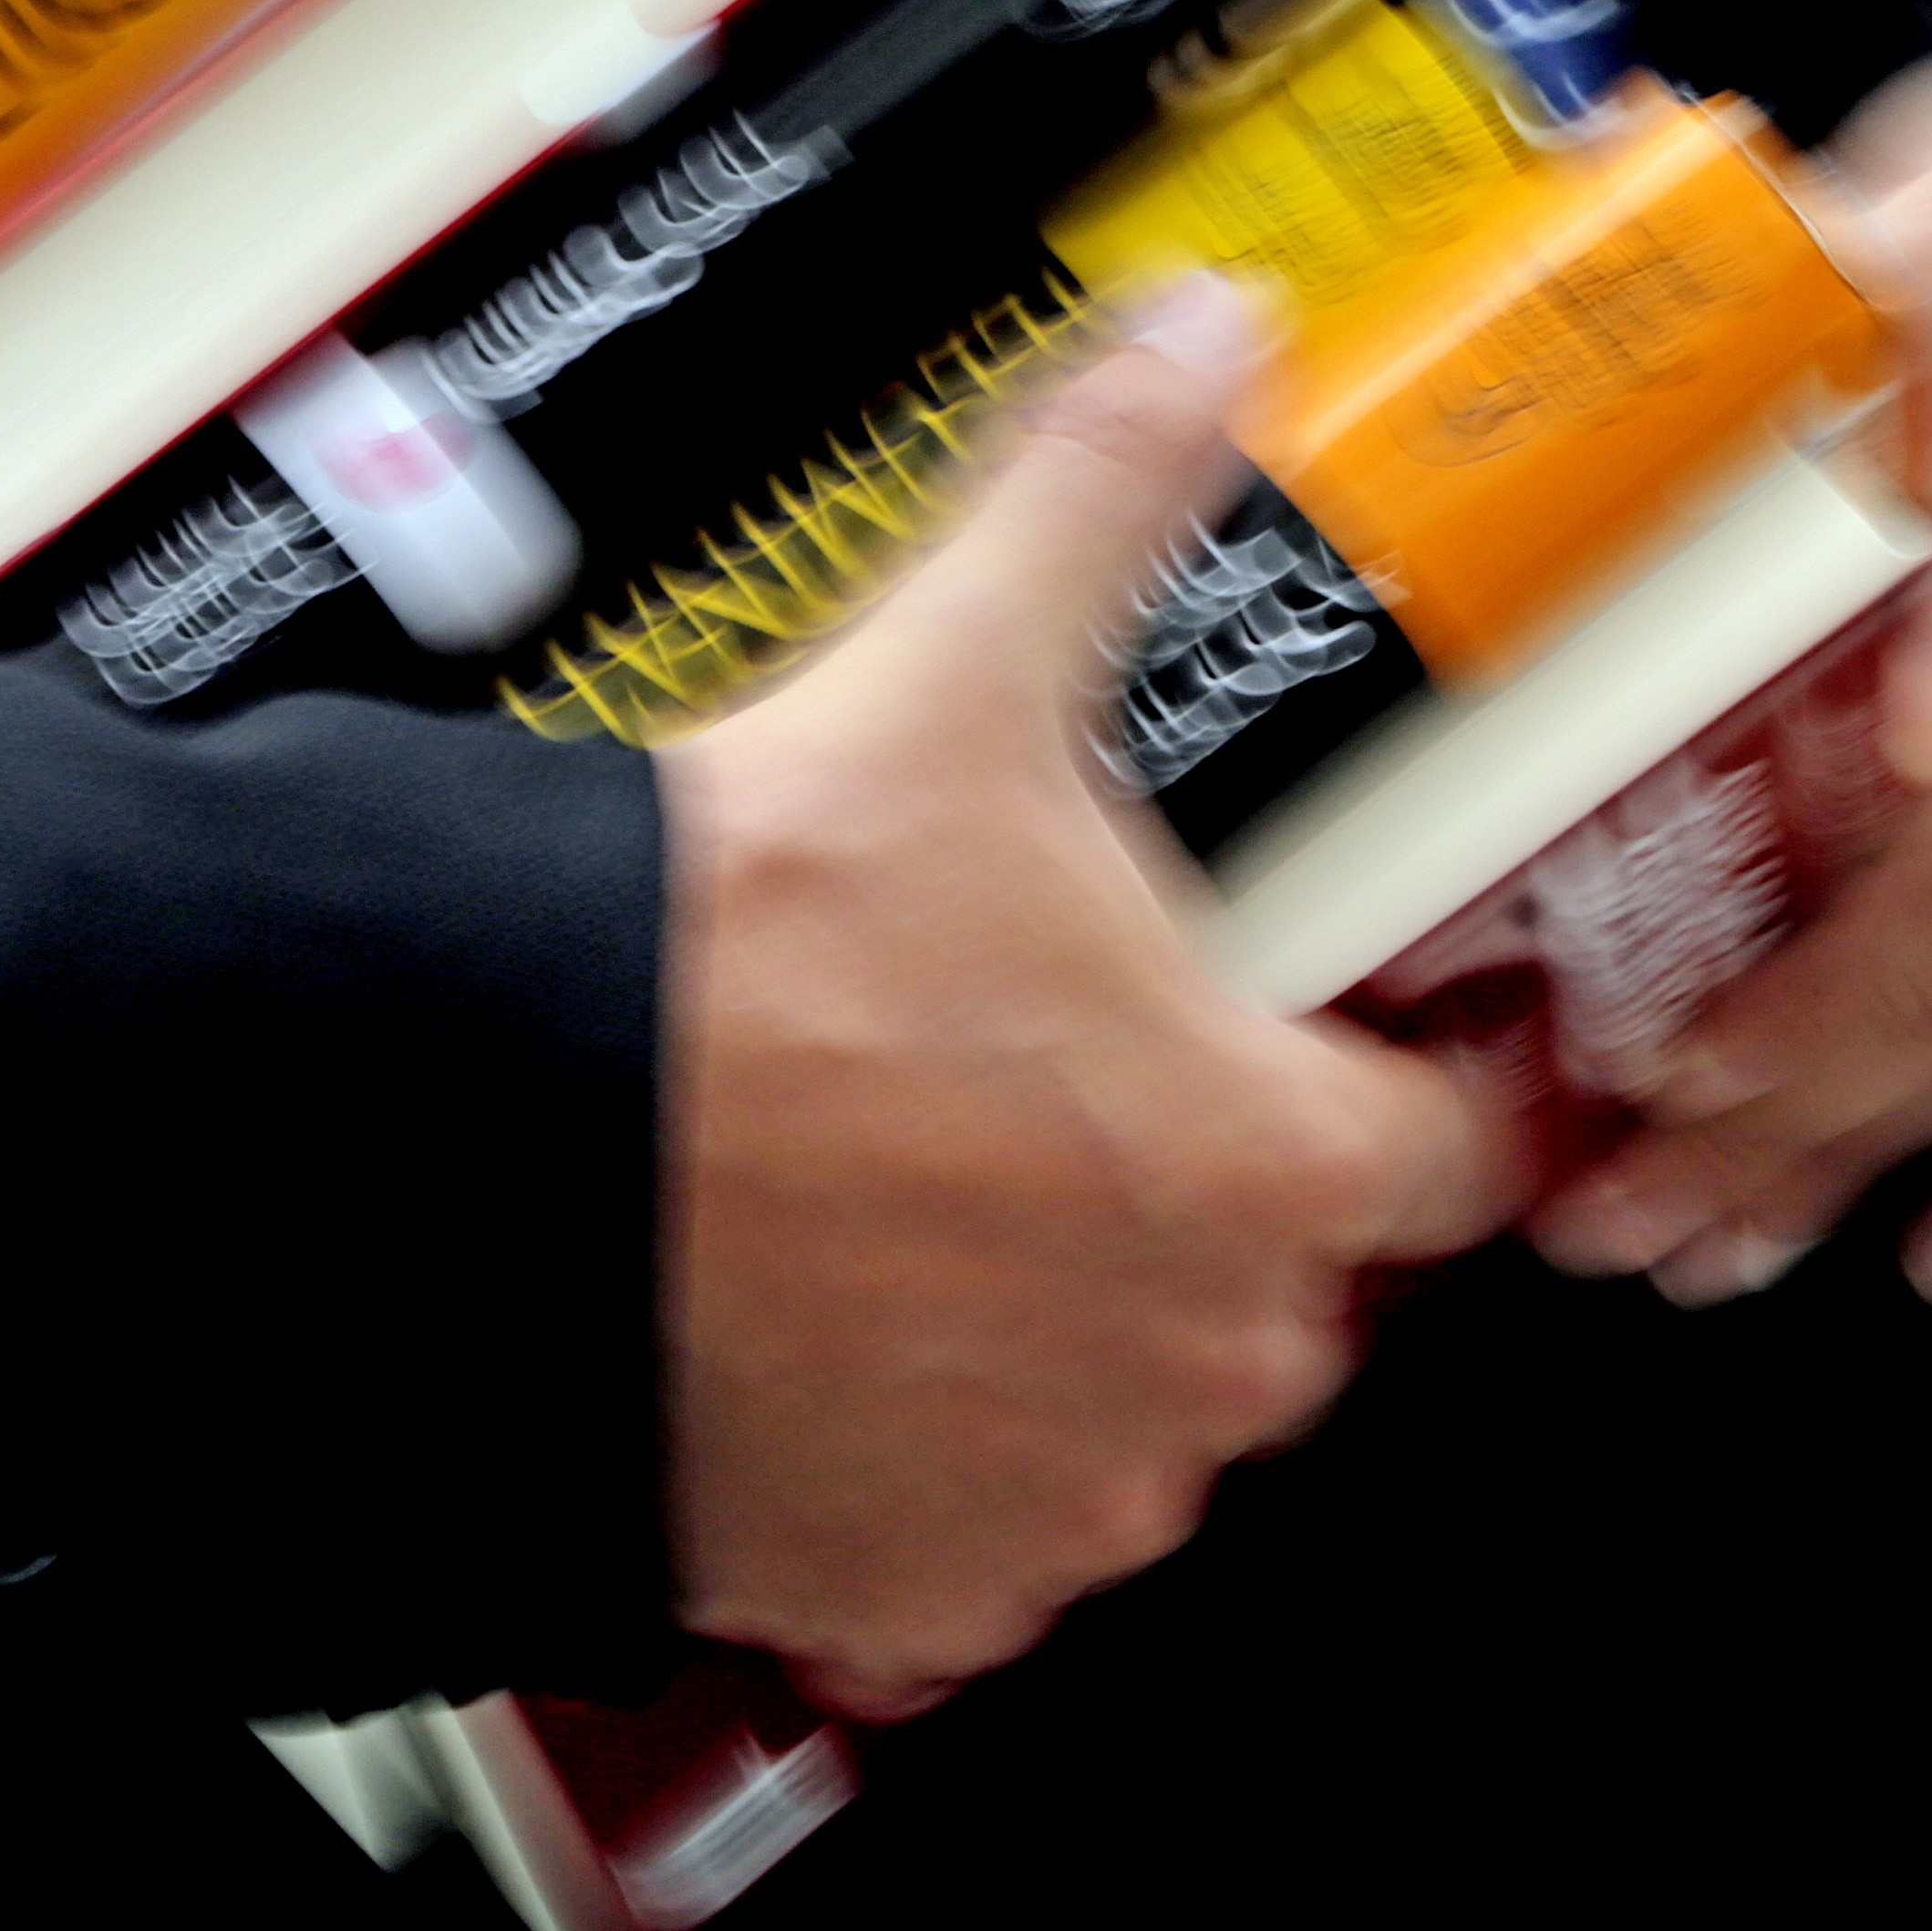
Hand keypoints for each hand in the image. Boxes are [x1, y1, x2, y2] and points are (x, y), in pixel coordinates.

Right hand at [659, 288, 1528, 1719]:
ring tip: (930, 1187)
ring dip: (1063, 1328)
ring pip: (1126, 1417)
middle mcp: (1184, 1361)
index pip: (1447, 1143)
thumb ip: (1105, 494)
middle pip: (1279, 1288)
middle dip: (1196, 1191)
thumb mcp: (952, 677)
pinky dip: (928, 1453)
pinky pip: (976, 1544)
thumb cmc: (731, 970)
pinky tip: (841, 1318)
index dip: (1397, 1067)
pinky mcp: (898, 1587)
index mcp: (1264, 1161)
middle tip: (1061, 1076)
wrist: (484, 1151)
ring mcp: (1042, 1492)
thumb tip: (1199, 343)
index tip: (1347, 1029)